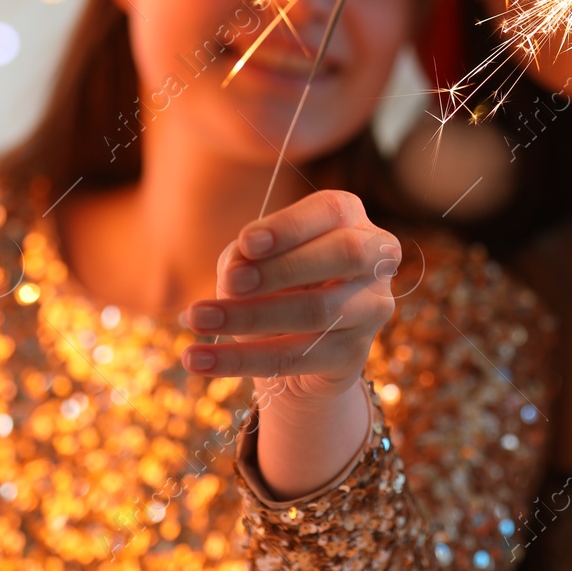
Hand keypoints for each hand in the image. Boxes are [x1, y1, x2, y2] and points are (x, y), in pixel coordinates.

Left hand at [178, 190, 400, 422]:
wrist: (294, 347)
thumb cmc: (274, 285)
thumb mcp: (253, 261)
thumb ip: (244, 256)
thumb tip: (238, 266)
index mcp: (352, 221)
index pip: (332, 211)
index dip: (291, 225)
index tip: (247, 241)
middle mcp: (375, 260)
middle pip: (344, 254)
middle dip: (284, 267)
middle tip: (229, 283)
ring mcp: (372, 309)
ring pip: (318, 310)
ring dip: (250, 316)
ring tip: (196, 318)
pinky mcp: (354, 354)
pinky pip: (297, 357)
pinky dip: (241, 359)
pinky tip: (199, 360)